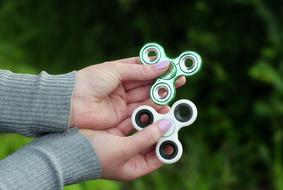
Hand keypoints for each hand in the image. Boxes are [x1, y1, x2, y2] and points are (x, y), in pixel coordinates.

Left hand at [71, 57, 185, 128]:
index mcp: (118, 71)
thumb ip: (140, 70)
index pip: (142, 67)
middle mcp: (122, 87)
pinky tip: (165, 103)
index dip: (156, 67)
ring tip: (176, 89)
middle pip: (146, 83)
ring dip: (160, 94)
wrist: (71, 103)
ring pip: (145, 97)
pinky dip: (153, 107)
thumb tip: (164, 64)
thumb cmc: (90, 81)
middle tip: (180, 78)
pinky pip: (140, 110)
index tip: (172, 65)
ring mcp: (122, 102)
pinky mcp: (122, 116)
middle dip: (163, 81)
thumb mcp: (116, 70)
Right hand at [80, 107, 172, 180]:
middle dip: (163, 128)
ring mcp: (124, 142)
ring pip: (144, 128)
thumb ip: (146, 138)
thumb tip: (166, 126)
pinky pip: (132, 121)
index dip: (170, 143)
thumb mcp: (124, 149)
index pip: (160, 156)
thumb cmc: (95, 156)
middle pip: (154, 141)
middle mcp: (132, 155)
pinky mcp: (116, 131)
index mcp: (135, 166)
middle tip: (173, 114)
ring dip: (153, 118)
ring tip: (164, 106)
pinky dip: (140, 114)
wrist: (68, 150)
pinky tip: (148, 105)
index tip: (177, 129)